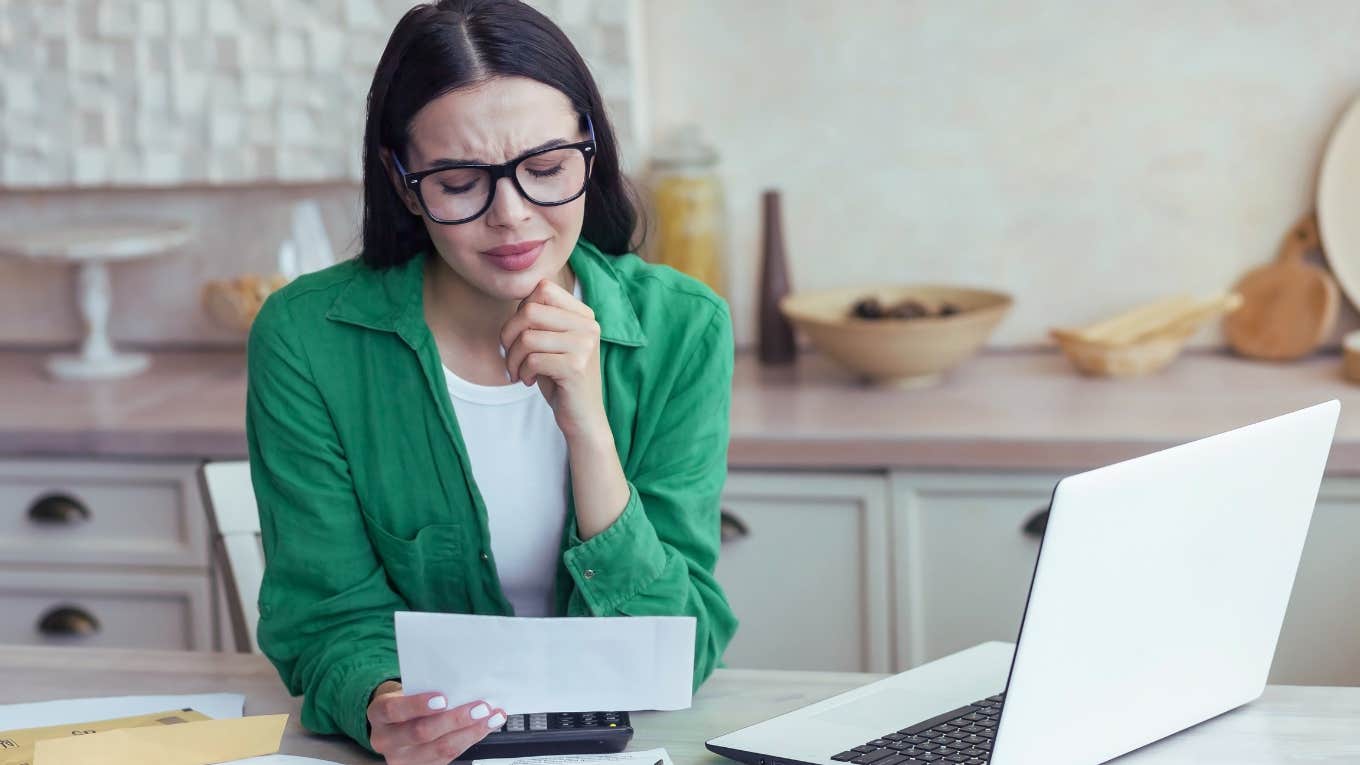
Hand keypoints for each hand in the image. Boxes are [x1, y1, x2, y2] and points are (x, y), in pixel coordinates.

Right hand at [367, 681, 507, 764]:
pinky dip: (470, 740)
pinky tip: (484, 728)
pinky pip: (448, 757)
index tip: (443, 698)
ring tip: (490, 718)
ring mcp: (402, 758)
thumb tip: (463, 684)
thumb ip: (427, 688)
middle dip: (455, 719)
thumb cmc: (405, 701)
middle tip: (480, 707)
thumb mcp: (406, 690)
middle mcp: (386, 740)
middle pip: (421, 733)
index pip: (395, 710)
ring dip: (471, 732)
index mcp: (379, 714)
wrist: (393, 722)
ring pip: (440, 749)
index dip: (419, 705)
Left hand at [501, 279, 607, 439]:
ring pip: (527, 337)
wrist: (583, 417)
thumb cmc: (560, 378)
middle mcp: (588, 326)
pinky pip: (533, 360)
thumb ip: (540, 319)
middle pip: (530, 311)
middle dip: (509, 335)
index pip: (543, 289)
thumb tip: (517, 302)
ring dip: (513, 359)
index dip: (521, 310)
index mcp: (584, 315)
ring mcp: (585, 345)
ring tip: (518, 372)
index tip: (519, 334)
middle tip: (510, 356)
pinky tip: (529, 381)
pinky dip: (523, 372)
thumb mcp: (551, 343)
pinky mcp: (576, 367)